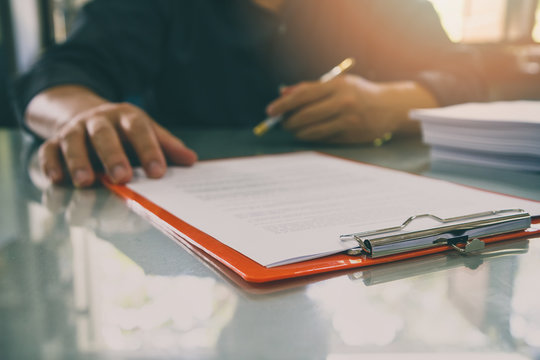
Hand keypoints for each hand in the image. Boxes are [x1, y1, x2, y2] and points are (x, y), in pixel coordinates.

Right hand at [38, 101, 196, 186]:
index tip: (158, 172)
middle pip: (104, 134)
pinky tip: (57, 179)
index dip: (149, 150)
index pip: (140, 130)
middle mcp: (99, 120)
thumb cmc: (125, 131)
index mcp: (127, 117)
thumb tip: (191, 160)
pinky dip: (51, 163)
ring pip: (72, 140)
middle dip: (113, 155)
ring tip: (86, 182)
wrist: (86, 114)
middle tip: (122, 177)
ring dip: (78, 161)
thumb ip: (167, 146)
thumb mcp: (147, 132)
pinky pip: (48, 150)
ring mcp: (75, 129)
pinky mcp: (55, 141)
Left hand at [266, 75, 437, 142]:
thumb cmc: (359, 93)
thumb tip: (284, 93)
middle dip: (289, 121)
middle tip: (282, 123)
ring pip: (312, 130)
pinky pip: (324, 139)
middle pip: (305, 115)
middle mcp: (343, 102)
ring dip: (298, 132)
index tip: (270, 111)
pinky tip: (308, 134)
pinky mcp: (351, 135)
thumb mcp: (338, 83)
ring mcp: (348, 120)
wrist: (390, 107)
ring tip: (294, 129)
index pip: (302, 96)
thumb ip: (311, 88)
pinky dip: (312, 137)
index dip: (283, 105)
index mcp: (337, 86)